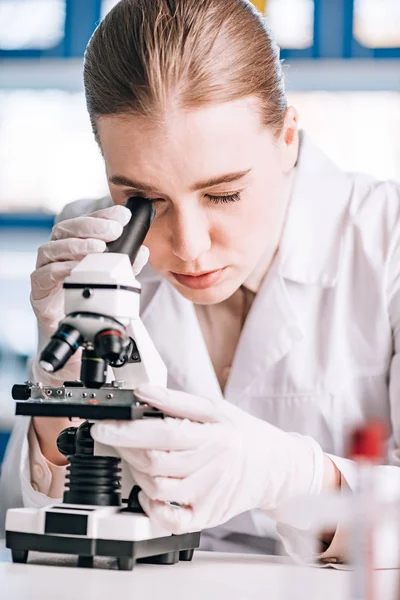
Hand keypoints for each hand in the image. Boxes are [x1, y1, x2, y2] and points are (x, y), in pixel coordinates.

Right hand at [30, 204, 148, 383]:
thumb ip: (125, 263)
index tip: (123, 215)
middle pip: (68, 228)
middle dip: (93, 226)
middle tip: (114, 230)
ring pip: (54, 247)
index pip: (88, 220)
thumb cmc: (86, 291)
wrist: (67, 320)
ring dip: (78, 245)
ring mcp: (45, 265)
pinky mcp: (39, 285)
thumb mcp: (111, 275)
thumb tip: (143, 251)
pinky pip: (46, 273)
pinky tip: (78, 268)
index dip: (104, 215)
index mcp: (74, 241)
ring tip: (99, 248)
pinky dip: (63, 268)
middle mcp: (57, 249)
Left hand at [91, 385, 323, 533]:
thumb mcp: (214, 407)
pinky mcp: (206, 515)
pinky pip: (170, 520)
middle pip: (154, 462)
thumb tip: (143, 391)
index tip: (103, 426)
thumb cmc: (244, 434)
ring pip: (157, 489)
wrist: (276, 466)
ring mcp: (207, 496)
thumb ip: (176, 401)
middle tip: (118, 438)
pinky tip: (149, 492)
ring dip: (136, 473)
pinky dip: (151, 507)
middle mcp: (210, 467)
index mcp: (212, 436)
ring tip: (138, 459)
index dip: (125, 431)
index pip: (160, 433)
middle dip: (126, 449)